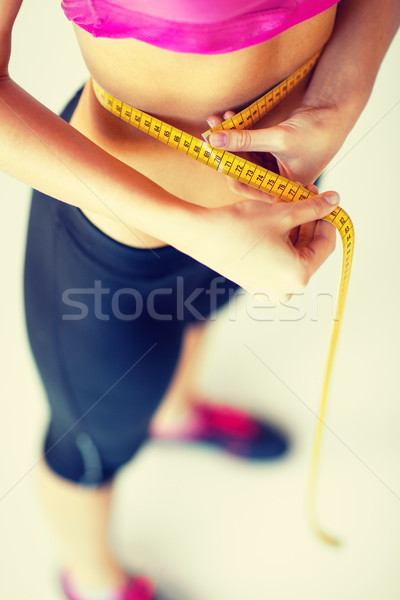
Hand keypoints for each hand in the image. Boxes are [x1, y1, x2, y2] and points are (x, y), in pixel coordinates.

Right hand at [191, 186, 338, 298]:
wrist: (200, 235)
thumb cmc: (239, 226)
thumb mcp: (282, 213)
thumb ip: (313, 208)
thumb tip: (335, 200)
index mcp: (299, 276)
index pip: (326, 244)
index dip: (326, 218)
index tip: (323, 200)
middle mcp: (286, 289)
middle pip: (309, 250)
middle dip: (308, 222)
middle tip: (304, 195)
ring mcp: (270, 289)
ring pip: (293, 254)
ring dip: (293, 229)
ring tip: (286, 203)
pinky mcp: (255, 284)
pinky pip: (277, 261)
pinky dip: (279, 241)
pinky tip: (273, 220)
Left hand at [206, 103, 347, 199]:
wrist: (336, 112)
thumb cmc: (317, 131)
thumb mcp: (279, 138)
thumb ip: (245, 139)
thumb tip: (214, 139)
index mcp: (281, 190)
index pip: (246, 186)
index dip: (228, 169)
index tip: (212, 151)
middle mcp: (275, 182)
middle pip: (241, 171)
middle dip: (225, 152)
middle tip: (207, 135)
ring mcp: (272, 167)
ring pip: (242, 156)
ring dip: (228, 138)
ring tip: (214, 121)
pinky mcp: (271, 152)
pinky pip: (248, 145)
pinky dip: (238, 132)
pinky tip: (228, 117)